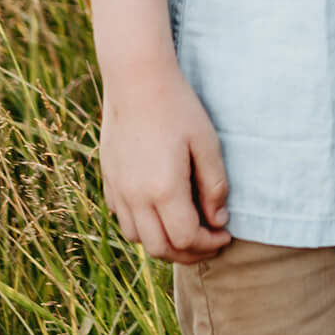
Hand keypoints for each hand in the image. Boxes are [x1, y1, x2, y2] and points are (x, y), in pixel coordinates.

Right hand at [101, 60, 230, 264]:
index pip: (186, 239)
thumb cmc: (178, 107)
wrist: (136, 80)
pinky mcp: (109, 180)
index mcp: (163, 190)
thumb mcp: (207, 143)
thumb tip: (218, 220)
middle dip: (189, 253)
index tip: (226, 235)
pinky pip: (123, 219)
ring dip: (164, 243)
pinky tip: (160, 212)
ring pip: (138, 239)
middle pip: (160, 249)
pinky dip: (143, 227)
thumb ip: (214, 185)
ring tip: (187, 230)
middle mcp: (136, 197)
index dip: (209, 244)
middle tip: (210, 242)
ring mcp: (118, 190)